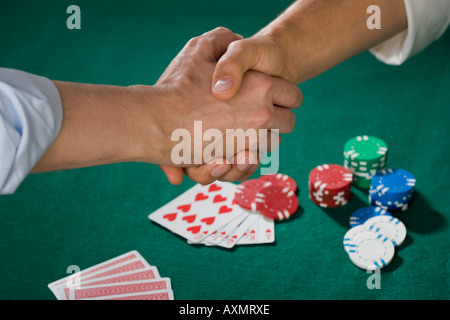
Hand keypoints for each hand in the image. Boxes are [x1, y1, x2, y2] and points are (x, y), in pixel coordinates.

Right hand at [155, 27, 301, 183]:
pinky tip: (234, 148)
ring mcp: (251, 141)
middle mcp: (263, 116)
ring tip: (244, 132)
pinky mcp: (236, 162)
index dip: (284, 95)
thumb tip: (237, 37)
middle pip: (288, 123)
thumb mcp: (197, 48)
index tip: (273, 96)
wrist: (156, 123)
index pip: (293, 95)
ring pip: (272, 144)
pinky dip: (247, 159)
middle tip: (260, 115)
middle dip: (277, 120)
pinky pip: (254, 162)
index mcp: (262, 87)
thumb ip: (221, 39)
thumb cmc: (176, 87)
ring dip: (262, 139)